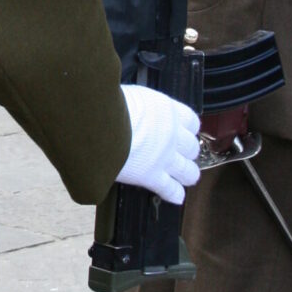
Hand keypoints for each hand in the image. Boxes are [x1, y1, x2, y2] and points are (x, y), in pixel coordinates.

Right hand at [115, 85, 201, 205]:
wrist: (99, 124)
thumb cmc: (109, 105)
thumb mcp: (132, 95)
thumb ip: (143, 105)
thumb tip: (136, 107)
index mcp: (168, 110)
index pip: (192, 121)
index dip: (188, 129)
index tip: (184, 132)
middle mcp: (172, 135)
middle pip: (192, 148)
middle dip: (187, 152)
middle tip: (180, 155)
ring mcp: (164, 157)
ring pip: (188, 171)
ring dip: (186, 174)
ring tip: (183, 177)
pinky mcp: (151, 176)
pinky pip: (170, 189)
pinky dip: (173, 193)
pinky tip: (175, 196)